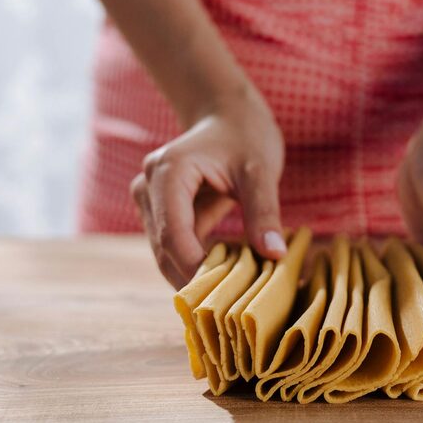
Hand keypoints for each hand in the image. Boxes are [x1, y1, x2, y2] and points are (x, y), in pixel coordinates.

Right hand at [130, 88, 286, 288]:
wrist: (229, 115)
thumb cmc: (245, 136)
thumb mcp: (260, 171)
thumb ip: (264, 212)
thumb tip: (274, 255)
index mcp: (168, 172)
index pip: (173, 234)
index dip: (195, 268)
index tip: (225, 296)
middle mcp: (148, 186)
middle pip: (164, 248)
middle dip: (193, 279)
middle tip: (230, 307)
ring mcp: (149, 199)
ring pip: (165, 252)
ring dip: (193, 274)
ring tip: (230, 297)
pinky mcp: (160, 211)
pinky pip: (174, 246)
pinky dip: (197, 263)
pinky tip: (225, 278)